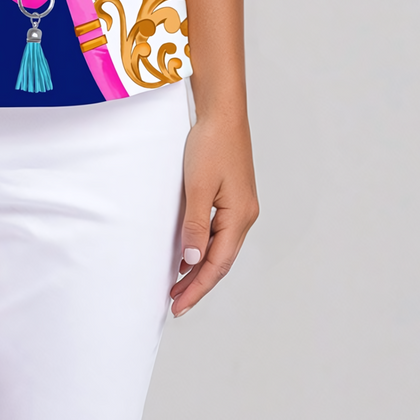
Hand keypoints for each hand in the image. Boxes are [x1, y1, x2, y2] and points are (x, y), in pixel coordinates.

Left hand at [170, 109, 257, 316]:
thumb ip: (195, 225)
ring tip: (178, 284)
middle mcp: (245, 216)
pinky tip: (189, 253)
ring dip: (200, 267)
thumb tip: (192, 260)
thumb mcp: (197, 187)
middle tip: (175, 303)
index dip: (198, 288)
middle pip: (221, 261)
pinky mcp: (233, 197)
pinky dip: (203, 247)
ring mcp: (240, 207)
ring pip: (220, 248)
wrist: (222, 113)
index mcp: (240, 217)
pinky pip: (219, 232)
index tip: (178, 306)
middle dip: (198, 284)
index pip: (217, 265)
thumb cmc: (211, 145)